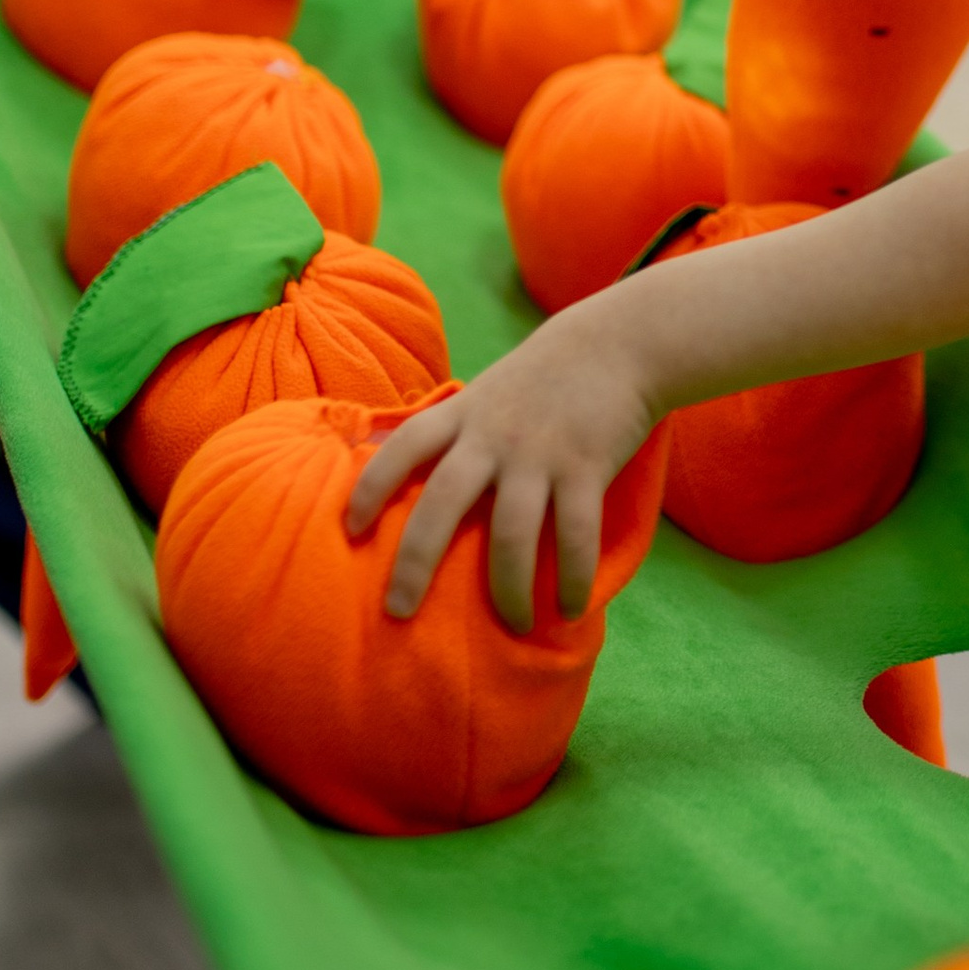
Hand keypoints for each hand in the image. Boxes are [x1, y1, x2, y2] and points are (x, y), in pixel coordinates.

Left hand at [347, 299, 659, 630]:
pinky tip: (572, 609)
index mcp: (463, 415)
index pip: (405, 446)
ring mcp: (539, 453)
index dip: (371, 486)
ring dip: (509, 588)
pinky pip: (576, 533)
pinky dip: (573, 577)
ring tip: (514, 625)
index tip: (349, 529)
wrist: (619, 344)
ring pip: (510, 532)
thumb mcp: (487, 393)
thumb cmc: (544, 378)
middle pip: (442, 501)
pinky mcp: (587, 467)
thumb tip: (402, 473)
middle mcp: (493, 435)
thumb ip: (454, 431)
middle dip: (415, 560)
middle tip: (397, 611)